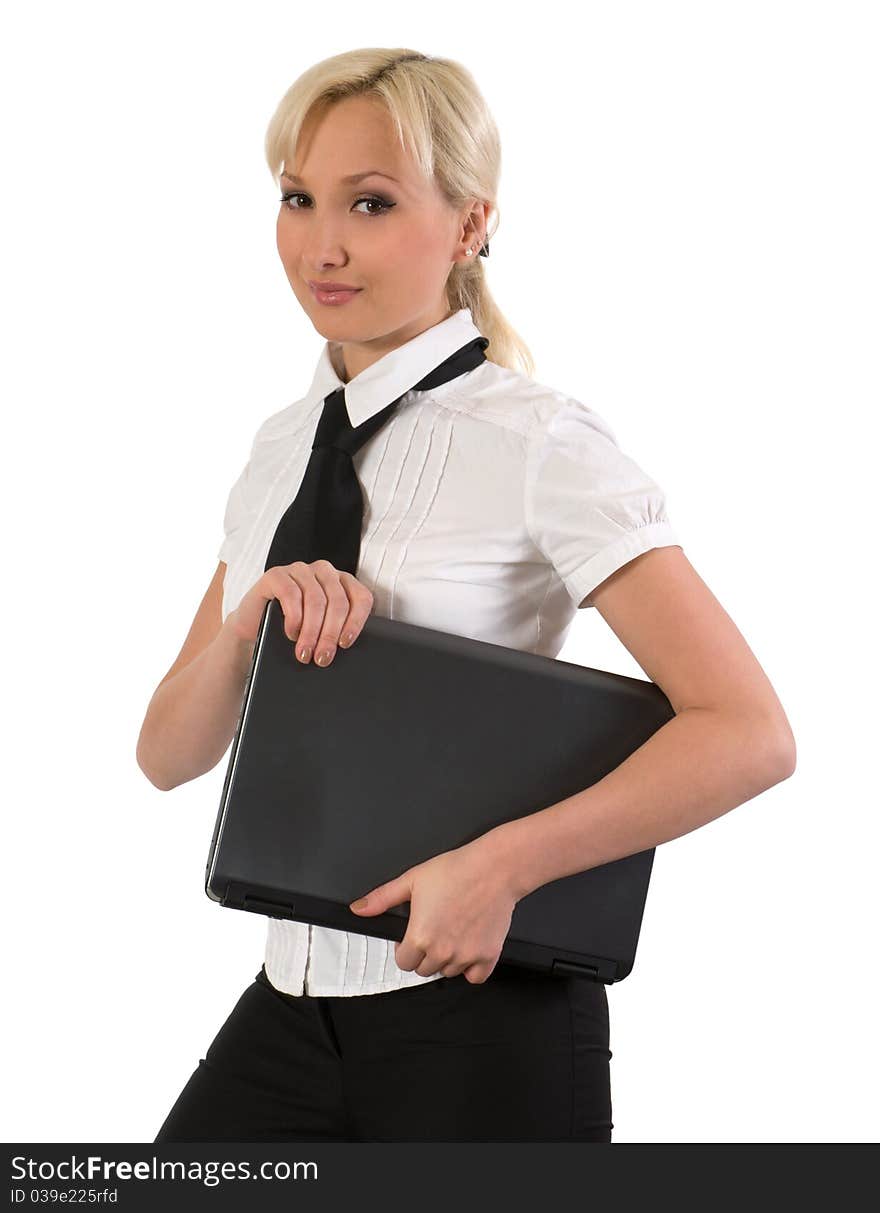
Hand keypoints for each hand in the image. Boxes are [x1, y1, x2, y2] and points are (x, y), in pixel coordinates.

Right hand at [227, 559, 374, 666]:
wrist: (254, 628)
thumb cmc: (291, 630)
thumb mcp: (320, 631)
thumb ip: (337, 633)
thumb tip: (347, 651)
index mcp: (342, 583)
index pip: (361, 597)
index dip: (356, 622)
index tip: (345, 644)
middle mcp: (324, 572)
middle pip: (337, 601)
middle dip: (330, 634)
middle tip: (323, 658)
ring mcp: (300, 570)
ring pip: (316, 599)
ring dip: (311, 631)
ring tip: (306, 652)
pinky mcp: (276, 574)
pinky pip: (291, 593)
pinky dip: (294, 618)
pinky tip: (291, 633)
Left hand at [349, 840, 517, 983]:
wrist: (494, 869)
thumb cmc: (456, 870)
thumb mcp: (412, 879)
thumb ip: (383, 898)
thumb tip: (359, 908)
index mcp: (420, 936)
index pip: (403, 962)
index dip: (405, 948)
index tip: (413, 936)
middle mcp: (442, 951)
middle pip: (424, 970)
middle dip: (425, 954)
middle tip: (434, 930)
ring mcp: (466, 956)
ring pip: (448, 972)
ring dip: (447, 960)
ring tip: (452, 933)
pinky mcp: (488, 956)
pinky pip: (475, 977)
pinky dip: (471, 968)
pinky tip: (469, 948)